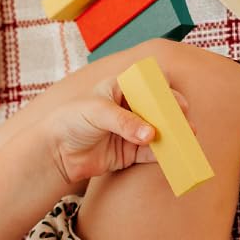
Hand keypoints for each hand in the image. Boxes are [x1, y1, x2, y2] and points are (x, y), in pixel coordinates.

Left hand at [44, 78, 191, 184]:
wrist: (53, 153)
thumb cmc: (71, 120)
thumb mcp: (97, 112)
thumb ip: (125, 122)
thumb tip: (151, 134)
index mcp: (123, 87)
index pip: (151, 84)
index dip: (167, 91)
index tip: (177, 103)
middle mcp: (131, 107)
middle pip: (160, 108)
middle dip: (175, 116)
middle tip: (186, 124)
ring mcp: (132, 130)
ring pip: (160, 130)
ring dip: (173, 135)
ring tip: (186, 140)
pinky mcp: (130, 152)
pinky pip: (152, 152)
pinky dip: (163, 154)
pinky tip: (172, 155)